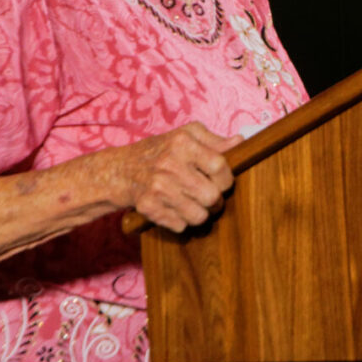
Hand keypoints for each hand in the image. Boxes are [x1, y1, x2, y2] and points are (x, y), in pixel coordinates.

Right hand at [110, 122, 237, 232]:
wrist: (121, 170)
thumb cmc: (159, 151)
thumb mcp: (185, 135)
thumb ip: (214, 140)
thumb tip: (240, 142)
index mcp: (182, 143)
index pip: (219, 166)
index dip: (226, 178)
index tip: (222, 181)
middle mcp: (169, 165)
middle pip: (212, 196)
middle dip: (216, 200)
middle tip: (210, 196)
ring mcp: (157, 188)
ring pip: (199, 216)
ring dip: (200, 213)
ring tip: (194, 203)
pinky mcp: (148, 208)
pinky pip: (180, 226)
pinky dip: (181, 221)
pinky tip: (175, 208)